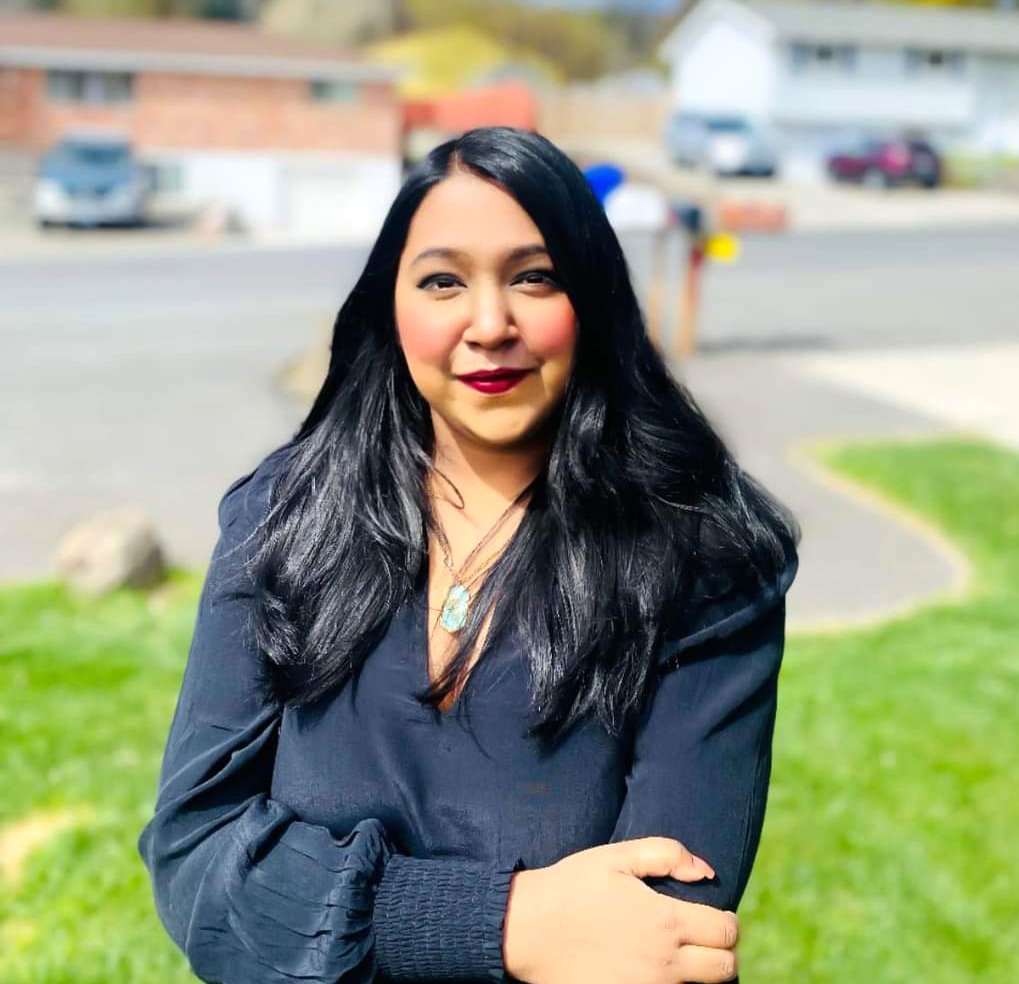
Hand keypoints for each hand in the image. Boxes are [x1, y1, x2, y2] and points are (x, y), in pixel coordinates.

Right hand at [502, 837, 738, 983]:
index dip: (727, 922)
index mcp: (665, 921)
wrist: (526, 930)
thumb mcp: (616, 857)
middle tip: (703, 940)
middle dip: (723, 952)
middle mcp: (664, 962)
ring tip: (681, 956)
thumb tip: (705, 872)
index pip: (726, 931)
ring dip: (700, 974)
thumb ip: (667, 854)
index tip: (713, 916)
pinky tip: (656, 971)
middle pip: (725, 969)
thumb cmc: (571, 886)